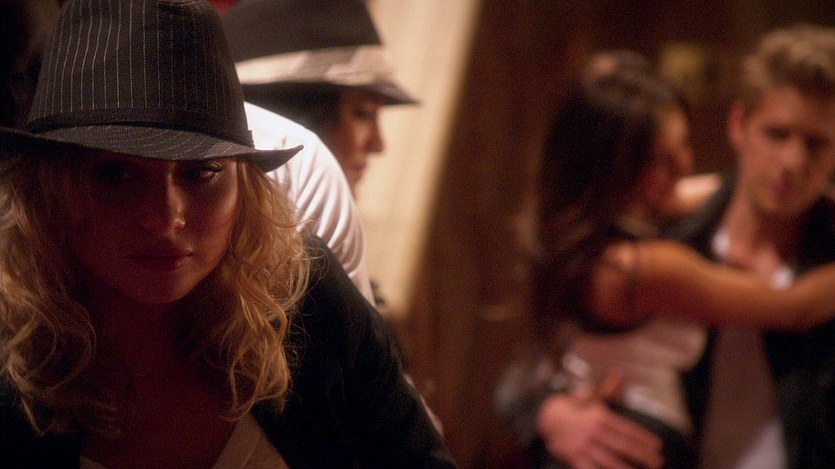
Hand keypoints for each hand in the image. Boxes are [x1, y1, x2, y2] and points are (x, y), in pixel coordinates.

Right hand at [535, 373, 662, 468]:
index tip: (657, 445)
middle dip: (642, 455)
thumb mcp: (590, 398)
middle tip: (658, 462)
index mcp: (599, 416)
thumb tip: (619, 374)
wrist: (546, 416)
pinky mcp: (573, 457)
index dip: (643, 438)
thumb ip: (607, 390)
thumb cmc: (575, 409)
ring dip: (627, 468)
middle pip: (622, 445)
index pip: (627, 428)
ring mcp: (583, 445)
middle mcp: (593, 430)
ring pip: (609, 460)